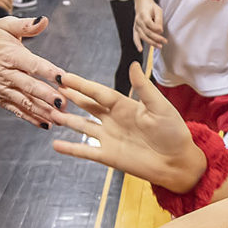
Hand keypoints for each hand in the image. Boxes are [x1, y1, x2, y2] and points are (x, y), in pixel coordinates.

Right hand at [0, 15, 64, 124]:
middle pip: (30, 87)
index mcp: (10, 55)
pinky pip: (16, 110)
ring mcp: (2, 88)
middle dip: (48, 97)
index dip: (48, 71)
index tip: (63, 78)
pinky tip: (45, 123)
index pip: (33, 64)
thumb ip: (26, 25)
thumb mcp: (5, 25)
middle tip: (64, 104)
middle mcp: (6, 73)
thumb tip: (43, 21)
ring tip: (59, 118)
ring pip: (25, 102)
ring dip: (43, 111)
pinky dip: (30, 118)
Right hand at [47, 66, 206, 187]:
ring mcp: (110, 138)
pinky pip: (85, 151)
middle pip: (87, 106)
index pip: (98, 93)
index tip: (65, 76)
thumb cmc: (174, 133)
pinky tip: (55, 144)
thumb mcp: (160, 107)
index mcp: (125, 106)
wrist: (178, 163)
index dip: (82, 85)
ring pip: (82, 126)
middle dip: (71, 97)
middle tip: (53, 87)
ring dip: (67, 120)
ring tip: (50, 111)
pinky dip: (70, 149)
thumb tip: (134, 65)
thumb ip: (144, 88)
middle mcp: (114, 120)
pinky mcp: (108, 156)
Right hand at [133, 0, 164, 50]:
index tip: (162, 30)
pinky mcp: (135, 30)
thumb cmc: (151, 7)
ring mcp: (136, 26)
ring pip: (143, 36)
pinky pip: (135, 38)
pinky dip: (137, 44)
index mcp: (143, 15)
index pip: (149, 24)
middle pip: (147, 32)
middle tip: (165, 41)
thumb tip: (160, 31)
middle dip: (156, 38)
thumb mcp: (158, 10)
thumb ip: (159, 20)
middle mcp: (138, 21)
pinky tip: (140, 50)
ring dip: (151, 42)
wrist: (142, 5)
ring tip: (159, 46)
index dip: (156, 28)